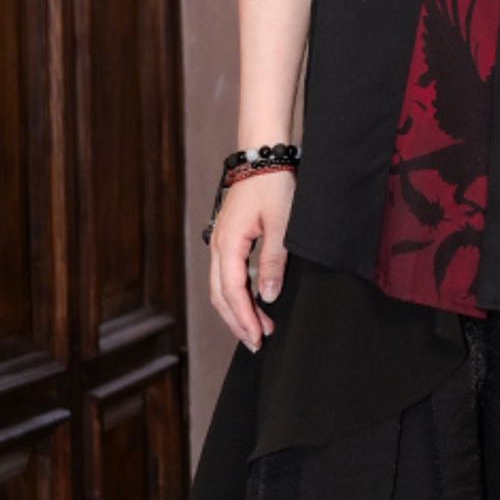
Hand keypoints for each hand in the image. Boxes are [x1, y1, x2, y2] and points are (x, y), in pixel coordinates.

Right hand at [209, 171, 295, 350]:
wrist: (264, 156)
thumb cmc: (273, 184)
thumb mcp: (281, 224)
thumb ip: (274, 260)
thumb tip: (268, 294)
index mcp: (228, 244)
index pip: (232, 292)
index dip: (245, 318)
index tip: (259, 337)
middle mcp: (218, 245)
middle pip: (220, 295)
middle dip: (237, 322)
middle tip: (257, 343)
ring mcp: (220, 242)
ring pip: (220, 287)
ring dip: (236, 310)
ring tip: (257, 329)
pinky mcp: (228, 239)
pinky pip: (226, 275)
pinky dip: (236, 294)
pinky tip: (251, 302)